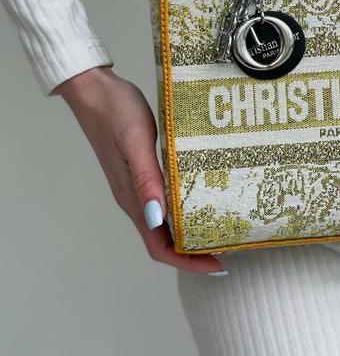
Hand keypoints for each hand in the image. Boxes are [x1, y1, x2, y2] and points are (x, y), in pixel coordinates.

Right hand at [53, 65, 222, 273]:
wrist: (95, 89)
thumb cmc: (116, 111)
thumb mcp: (137, 142)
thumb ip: (147, 179)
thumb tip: (157, 218)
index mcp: (132, 198)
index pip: (159, 246)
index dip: (187, 261)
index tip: (217, 265)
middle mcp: (134, 198)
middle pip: (163, 240)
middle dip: (193, 252)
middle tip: (228, 248)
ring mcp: (136, 185)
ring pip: (164, 223)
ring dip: (189, 232)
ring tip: (220, 228)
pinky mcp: (140, 170)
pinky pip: (163, 200)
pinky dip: (183, 208)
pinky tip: (200, 196)